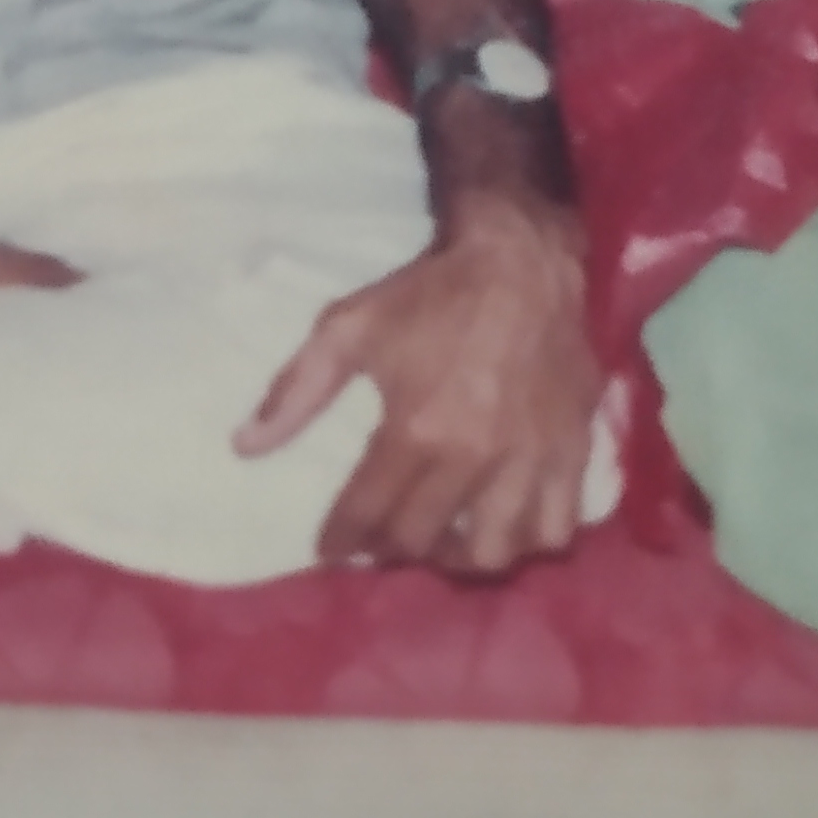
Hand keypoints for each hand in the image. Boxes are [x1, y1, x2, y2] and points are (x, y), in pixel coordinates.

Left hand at [233, 198, 601, 574]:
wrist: (523, 260)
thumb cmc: (429, 295)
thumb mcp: (348, 329)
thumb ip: (296, 392)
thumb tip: (244, 446)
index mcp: (416, 431)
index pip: (367, 516)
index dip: (341, 541)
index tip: (330, 548)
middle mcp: (474, 458)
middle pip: (424, 542)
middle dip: (392, 549)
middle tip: (383, 537)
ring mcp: (529, 460)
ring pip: (494, 551)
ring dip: (460, 557)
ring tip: (446, 537)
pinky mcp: (573, 452)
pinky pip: (556, 527)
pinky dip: (528, 539)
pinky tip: (506, 523)